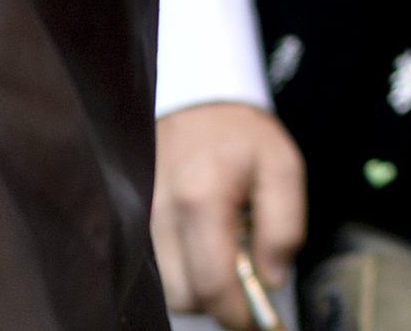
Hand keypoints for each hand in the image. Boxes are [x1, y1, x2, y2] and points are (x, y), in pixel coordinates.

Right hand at [151, 100, 303, 328]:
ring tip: (221, 252)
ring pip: (163, 290)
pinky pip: (151, 272)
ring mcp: (134, 221)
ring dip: (197, 287)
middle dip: (218, 300)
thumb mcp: (283, 168)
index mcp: (201, 198)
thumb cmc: (242, 137)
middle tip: (245, 278)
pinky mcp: (125, 226)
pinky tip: (198, 249)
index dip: (236, 313)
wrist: (195, 101)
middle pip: (184, 296)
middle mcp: (158, 215)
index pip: (212, 284)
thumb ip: (285, 225)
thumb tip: (272, 279)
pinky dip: (178, 273)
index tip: (255, 320)